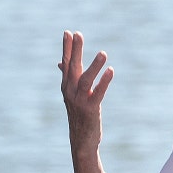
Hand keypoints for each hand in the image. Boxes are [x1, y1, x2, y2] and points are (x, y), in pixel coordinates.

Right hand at [58, 31, 112, 151]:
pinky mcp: (90, 109)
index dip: (68, 48)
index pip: (66, 63)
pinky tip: (111, 71)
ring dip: (94, 66)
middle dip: (75, 50)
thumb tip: (61, 62)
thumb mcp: (72, 95)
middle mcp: (69, 91)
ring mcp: (79, 100)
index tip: (68, 32)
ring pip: (85, 79)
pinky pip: (98, 93)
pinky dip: (104, 82)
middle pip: (73, 67)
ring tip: (103, 53)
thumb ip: (69, 78)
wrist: (81, 140)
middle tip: (78, 34)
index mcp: (66, 86)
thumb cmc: (79, 115)